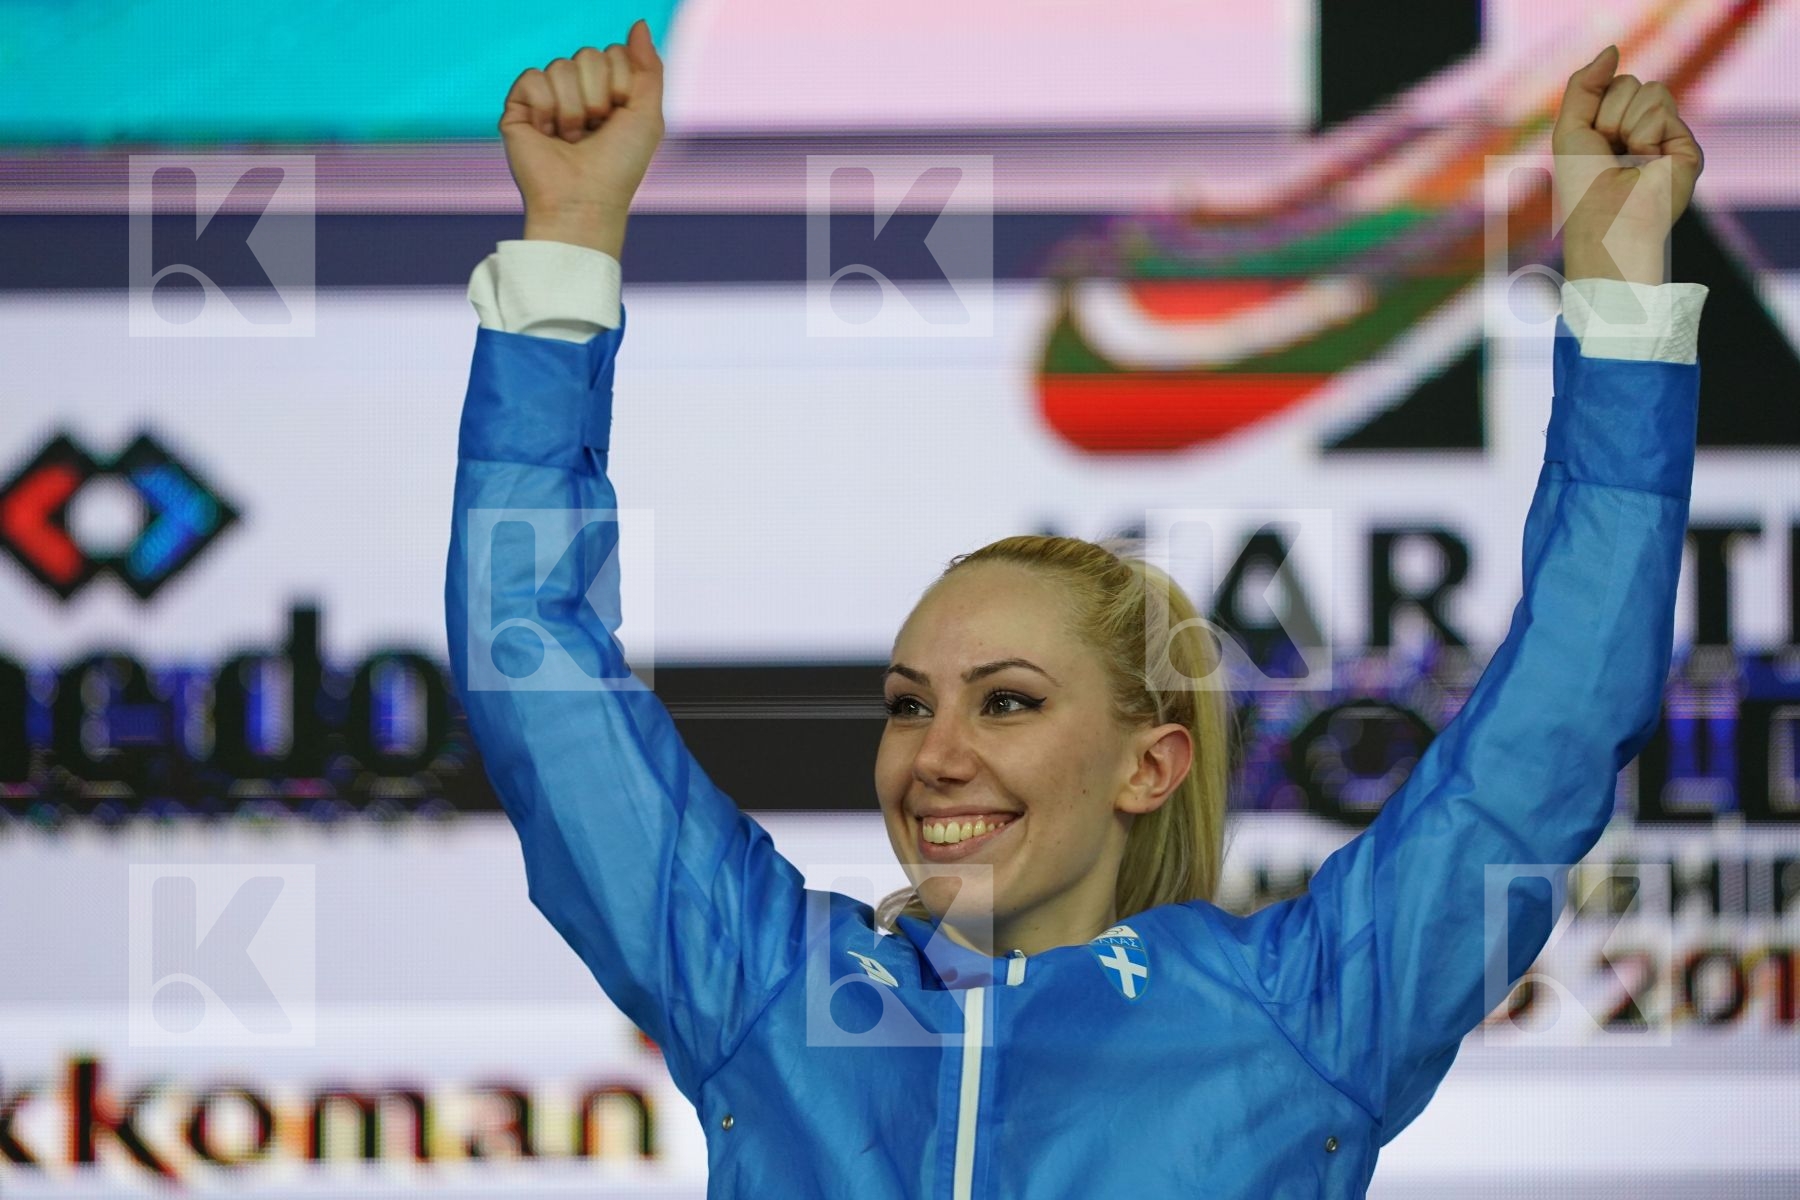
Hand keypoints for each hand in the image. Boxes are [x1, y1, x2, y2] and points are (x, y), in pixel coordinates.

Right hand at [499, 19, 664, 256]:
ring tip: (571, 139)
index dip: (621, 85)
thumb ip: (648, 67)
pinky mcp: (518, 107)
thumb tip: (639, 23)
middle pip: (588, 54)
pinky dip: (545, 109)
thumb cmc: (618, 166)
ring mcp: (546, 98)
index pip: (614, 54)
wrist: (585, 200)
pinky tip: (546, 133)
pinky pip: (532, 77)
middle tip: (594, 130)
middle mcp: (576, 91)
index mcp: (606, 91)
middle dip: (598, 96)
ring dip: (573, 109)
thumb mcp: (647, 115)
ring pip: (561, 66)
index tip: (619, 118)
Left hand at [1551, 45, 1703, 283]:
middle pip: (1631, 84)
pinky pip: (1662, 108)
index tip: (1592, 141)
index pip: (1615, 86)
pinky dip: (1644, 133)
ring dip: (1625, 123)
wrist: (1605, 221)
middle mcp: (1645, 132)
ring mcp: (1669, 139)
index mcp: (1617, 129)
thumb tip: (1613, 49)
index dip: (1596, 108)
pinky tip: (1646, 160)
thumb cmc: (1582, 185)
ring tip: (1627, 157)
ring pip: (1650, 91)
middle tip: (1609, 150)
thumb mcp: (1570, 129)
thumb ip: (1584, 85)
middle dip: (1609, 114)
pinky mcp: (1688, 147)